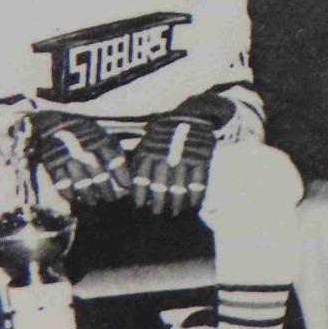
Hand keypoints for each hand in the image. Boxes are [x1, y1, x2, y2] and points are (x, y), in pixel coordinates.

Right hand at [30, 111, 129, 204]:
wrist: (54, 122)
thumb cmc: (85, 131)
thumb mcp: (102, 135)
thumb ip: (114, 150)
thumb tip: (128, 170)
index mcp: (101, 141)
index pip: (116, 163)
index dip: (123, 177)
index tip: (128, 188)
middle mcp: (86, 151)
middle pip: (101, 177)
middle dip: (108, 191)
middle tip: (111, 199)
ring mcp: (68, 159)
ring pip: (83, 184)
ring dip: (90, 196)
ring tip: (95, 202)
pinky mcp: (52, 165)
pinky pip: (62, 185)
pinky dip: (70, 195)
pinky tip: (75, 199)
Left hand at [127, 93, 234, 215]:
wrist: (190, 116)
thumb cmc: (164, 133)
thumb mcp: (146, 142)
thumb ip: (138, 161)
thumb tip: (125, 185)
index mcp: (148, 153)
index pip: (141, 182)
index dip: (140, 197)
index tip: (141, 207)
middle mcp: (164, 158)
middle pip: (159, 189)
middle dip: (158, 205)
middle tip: (158, 213)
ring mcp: (184, 159)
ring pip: (178, 189)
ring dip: (176, 204)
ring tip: (174, 212)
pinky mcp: (201, 159)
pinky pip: (198, 184)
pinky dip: (195, 197)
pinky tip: (192, 205)